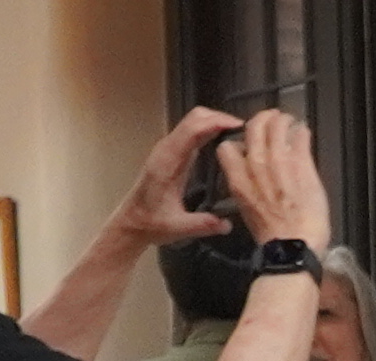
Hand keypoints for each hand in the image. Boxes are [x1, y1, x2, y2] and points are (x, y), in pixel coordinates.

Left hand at [103, 105, 239, 248]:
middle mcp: (167, 149)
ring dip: (215, 121)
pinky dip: (209, 128)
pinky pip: (192, 131)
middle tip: (243, 130)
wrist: (132, 222)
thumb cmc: (151, 223)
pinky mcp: (172, 152)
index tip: (239, 125)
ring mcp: (169, 148)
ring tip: (238, 133)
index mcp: (168, 162)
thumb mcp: (177, 227)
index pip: (192, 130)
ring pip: (193, 121)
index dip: (216, 122)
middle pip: (194, 117)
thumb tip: (228, 225)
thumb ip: (202, 225)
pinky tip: (223, 140)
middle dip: (218, 117)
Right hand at [214, 108, 332, 257]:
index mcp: (239, 180)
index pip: (227, 147)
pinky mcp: (302, 163)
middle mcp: (256, 165)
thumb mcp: (248, 210)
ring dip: (284, 119)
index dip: (237, 142)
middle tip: (271, 119)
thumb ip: (248, 188)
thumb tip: (254, 178)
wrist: (293, 246)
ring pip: (277, 124)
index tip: (246, 144)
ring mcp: (280, 161)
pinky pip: (301, 136)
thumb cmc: (272, 236)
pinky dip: (302, 132)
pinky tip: (304, 134)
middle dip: (262, 119)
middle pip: (254, 127)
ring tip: (289, 121)